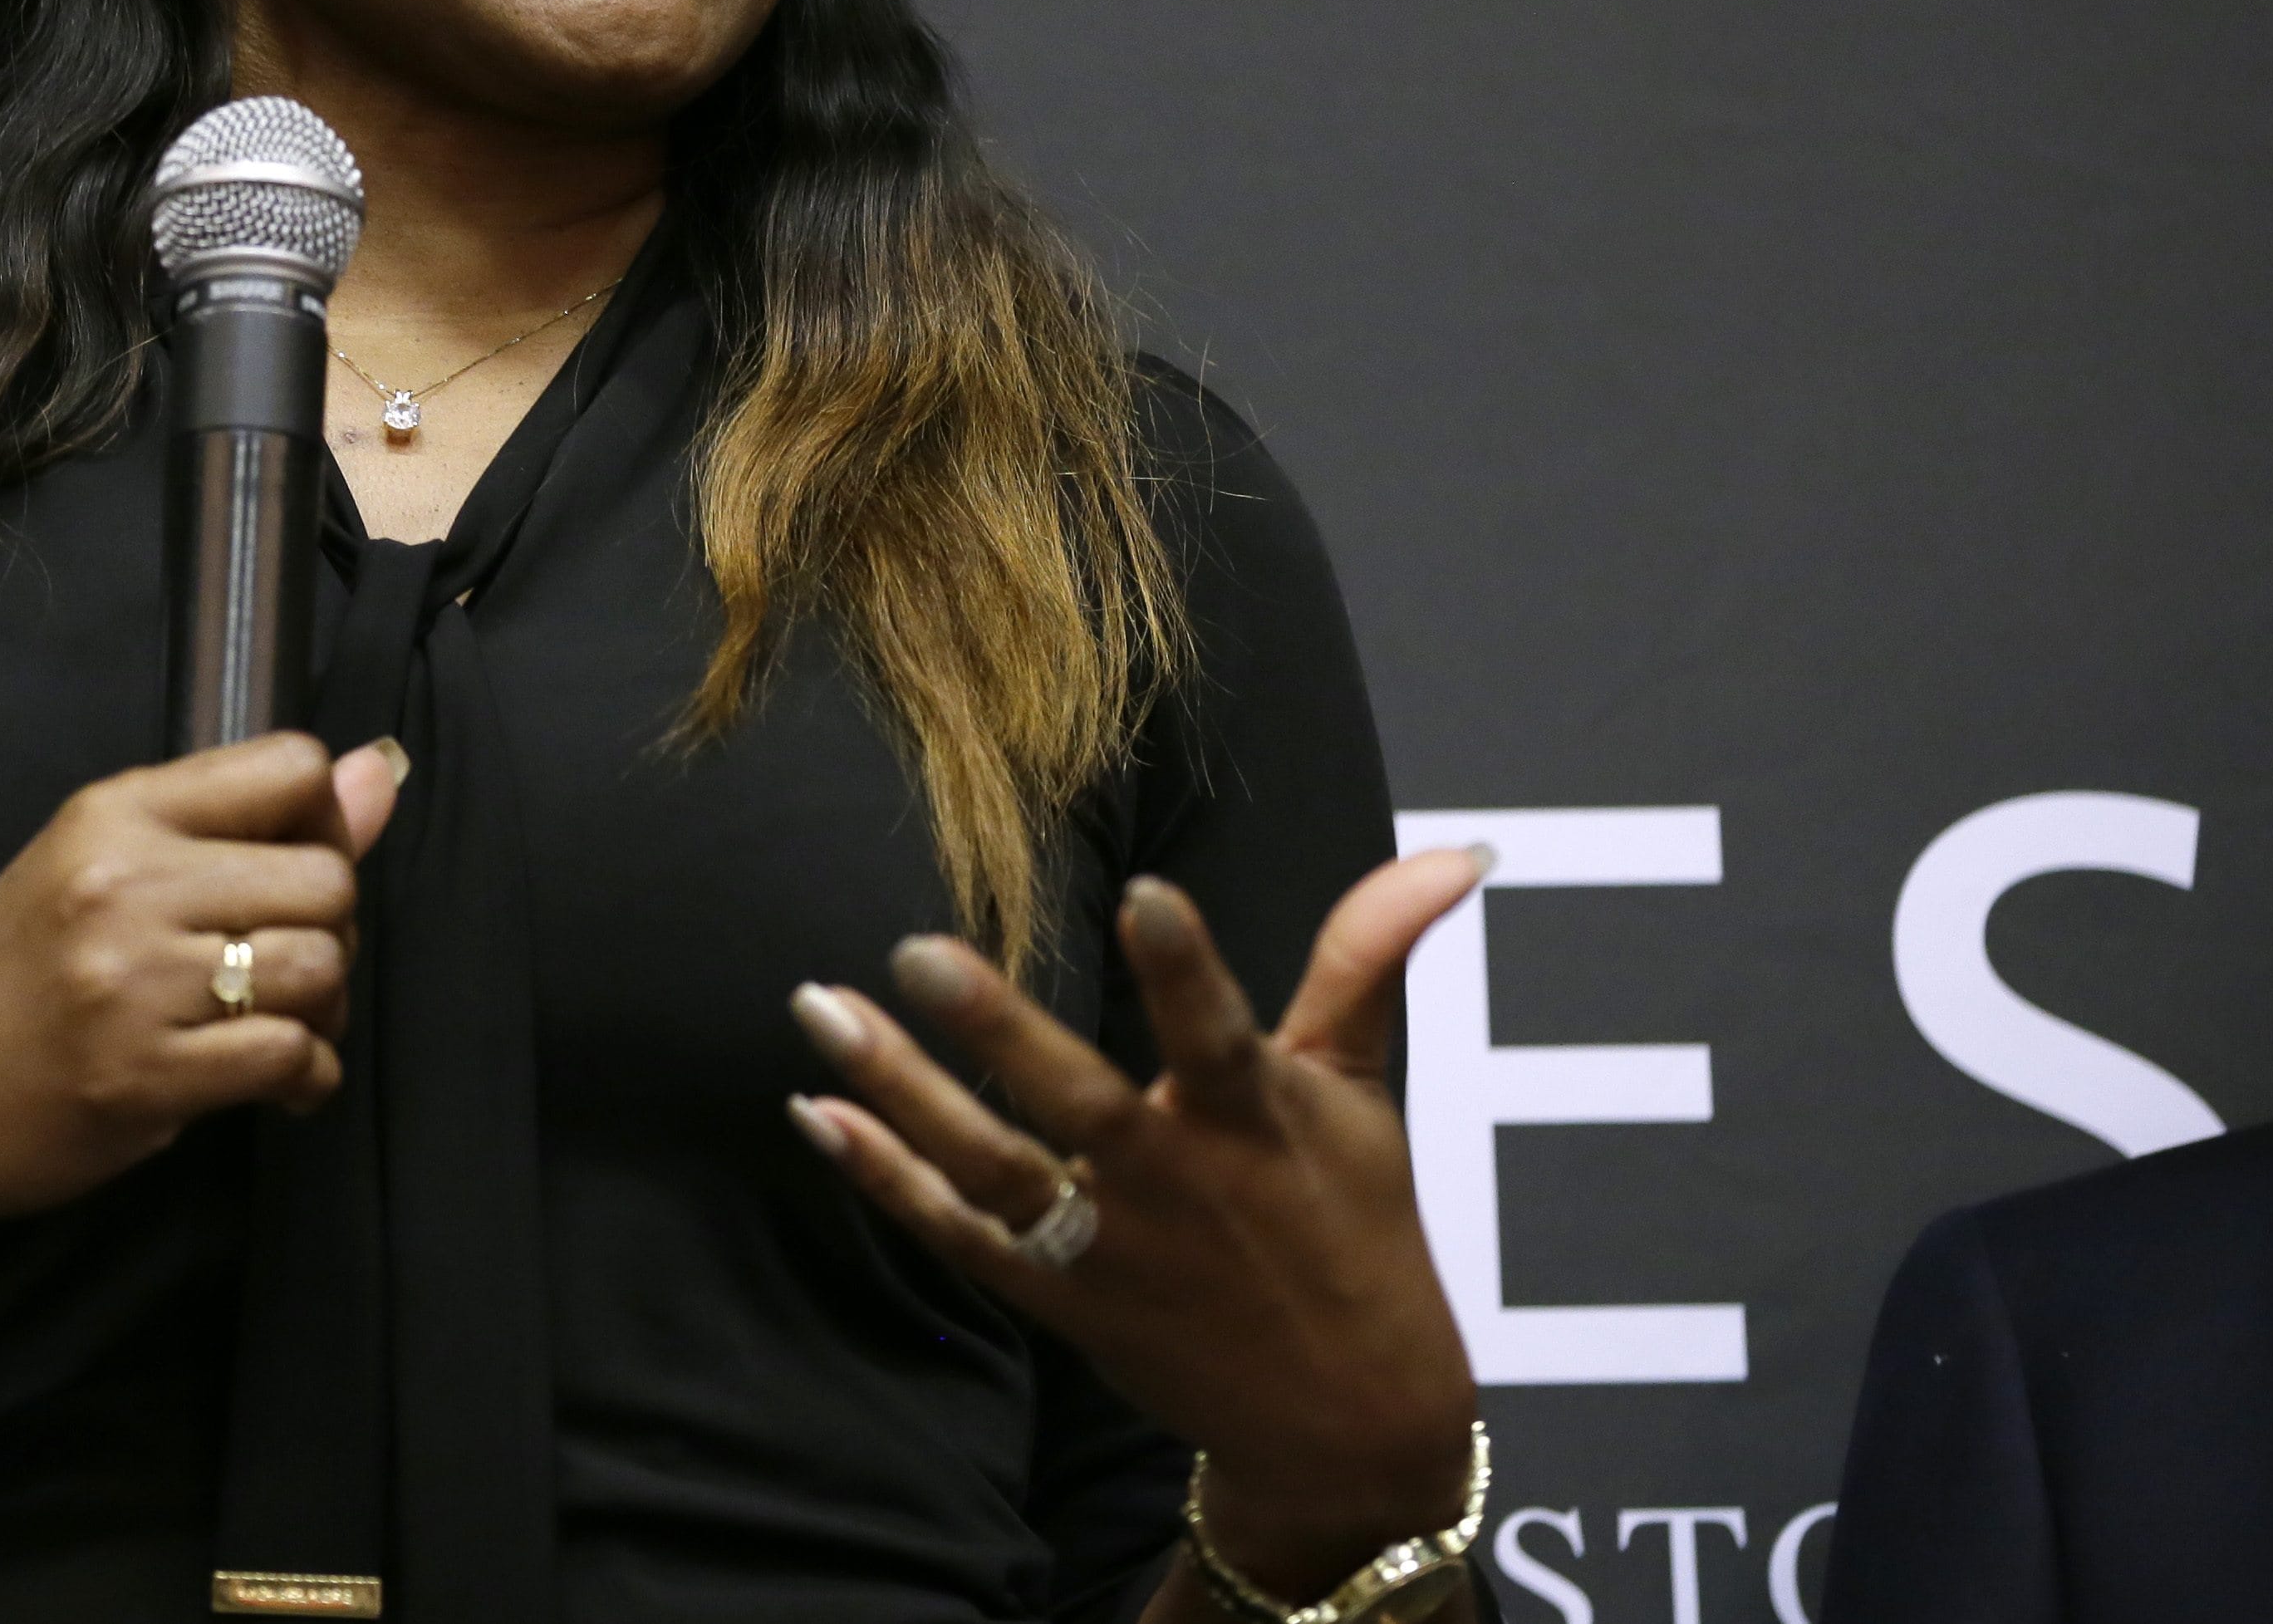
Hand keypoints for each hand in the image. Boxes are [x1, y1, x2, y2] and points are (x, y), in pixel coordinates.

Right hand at [0, 732, 403, 1246]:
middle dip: (332, 929)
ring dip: (327, 1009)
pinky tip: (280, 1084)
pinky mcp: (147, 1076)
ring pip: (322, 966)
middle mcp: (124, 883)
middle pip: (325, 876)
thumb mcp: (99, 868)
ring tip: (284, 1027)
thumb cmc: (13, 979)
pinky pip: (292, 1056)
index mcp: (113, 812)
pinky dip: (309, 1078)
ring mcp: (133, 983)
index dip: (324, 820)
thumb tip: (379, 774)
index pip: (290, 766)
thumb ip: (237, 823)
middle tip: (288, 970)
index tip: (291, 871)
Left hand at [789, 854, 1489, 1596]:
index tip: (1144, 892)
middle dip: (997, 1030)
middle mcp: (1172, 1184)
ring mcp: (1104, 1248)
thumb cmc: (1352, 1227)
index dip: (1183, 967)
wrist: (1343, 1423)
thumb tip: (1455, 848)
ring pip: (986, 1166)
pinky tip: (817, 1111)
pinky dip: (883, 1178)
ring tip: (817, 1006)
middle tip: (916, 951)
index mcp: (1255, 1121)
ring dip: (896, 1089)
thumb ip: (1370, 959)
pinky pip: (952, 1234)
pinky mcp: (1054, 1298)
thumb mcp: (1363, 1091)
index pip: (1218, 1033)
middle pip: (1073, 1103)